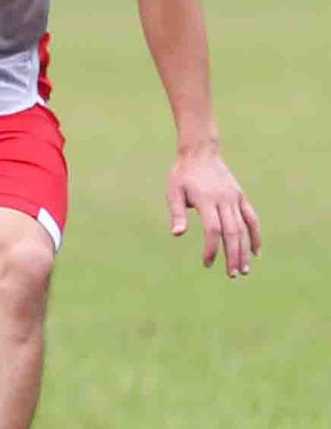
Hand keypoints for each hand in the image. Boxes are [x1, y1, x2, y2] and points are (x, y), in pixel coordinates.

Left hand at [167, 144, 261, 277]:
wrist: (200, 153)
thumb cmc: (182, 175)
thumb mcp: (173, 192)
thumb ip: (177, 213)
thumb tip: (177, 234)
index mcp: (206, 200)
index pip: (213, 229)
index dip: (212, 248)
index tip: (207, 264)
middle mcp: (224, 200)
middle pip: (232, 232)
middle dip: (233, 255)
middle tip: (232, 275)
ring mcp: (235, 198)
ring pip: (244, 228)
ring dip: (245, 250)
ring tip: (244, 269)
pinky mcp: (241, 197)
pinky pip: (252, 218)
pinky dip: (255, 235)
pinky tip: (255, 252)